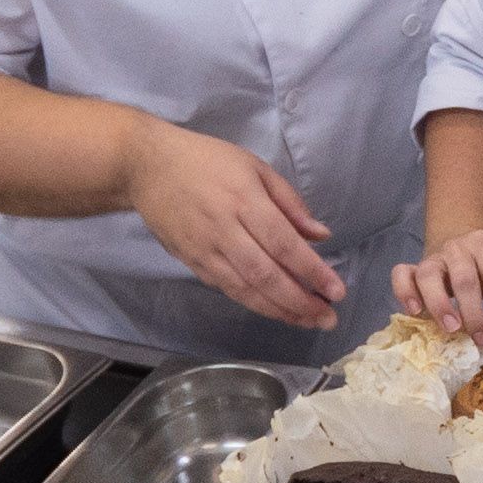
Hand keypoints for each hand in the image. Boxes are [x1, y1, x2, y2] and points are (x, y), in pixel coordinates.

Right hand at [122, 121, 343, 330]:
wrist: (145, 166)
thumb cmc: (206, 160)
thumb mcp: (254, 167)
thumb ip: (289, 202)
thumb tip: (320, 235)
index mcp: (244, 201)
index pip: (285, 244)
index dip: (312, 272)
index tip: (337, 291)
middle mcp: (225, 230)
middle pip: (266, 275)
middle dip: (300, 302)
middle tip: (328, 318)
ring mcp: (205, 250)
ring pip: (246, 289)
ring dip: (280, 310)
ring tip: (308, 322)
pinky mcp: (192, 262)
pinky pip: (227, 289)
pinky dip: (253, 303)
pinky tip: (276, 311)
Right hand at [390, 229, 482, 350]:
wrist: (461, 245)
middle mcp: (457, 248)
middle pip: (465, 280)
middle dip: (476, 316)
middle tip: (482, 342)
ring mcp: (433, 257)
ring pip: (429, 276)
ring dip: (440, 305)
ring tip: (451, 329)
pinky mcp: (413, 267)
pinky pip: (401, 275)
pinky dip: (405, 292)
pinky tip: (414, 312)